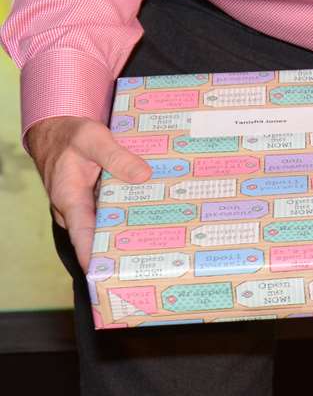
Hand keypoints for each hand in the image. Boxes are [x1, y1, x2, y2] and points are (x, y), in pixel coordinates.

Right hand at [23, 115, 151, 268]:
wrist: (56, 131)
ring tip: (164, 239)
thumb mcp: (93, 139)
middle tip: (155, 257)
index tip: (110, 274)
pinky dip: (129, 212)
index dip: (96, 257)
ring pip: (108, 223)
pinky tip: (156, 212)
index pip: (83, 237)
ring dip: (130, 229)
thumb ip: (117, 157)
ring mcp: (85, 205)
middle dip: (123, 247)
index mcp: (70, 200)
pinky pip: (112, 210)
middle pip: (100, 235)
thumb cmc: (70, 136)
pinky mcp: (94, 199)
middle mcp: (76, 209)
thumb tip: (143, 176)